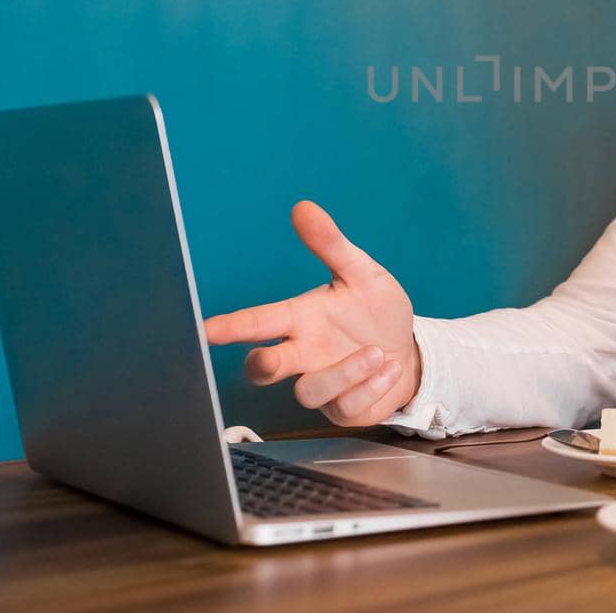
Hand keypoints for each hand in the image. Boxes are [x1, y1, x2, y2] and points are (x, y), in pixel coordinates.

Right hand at [204, 201, 419, 425]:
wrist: (411, 349)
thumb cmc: (376, 311)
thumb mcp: (361, 273)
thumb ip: (332, 244)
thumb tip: (304, 207)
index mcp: (301, 318)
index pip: (258, 321)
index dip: (229, 326)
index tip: (204, 330)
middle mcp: (303, 353)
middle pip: (264, 367)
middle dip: (261, 364)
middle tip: (269, 360)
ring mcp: (321, 384)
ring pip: (309, 390)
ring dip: (345, 371)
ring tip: (378, 352)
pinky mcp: (343, 409)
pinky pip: (347, 405)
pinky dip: (373, 385)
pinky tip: (390, 368)